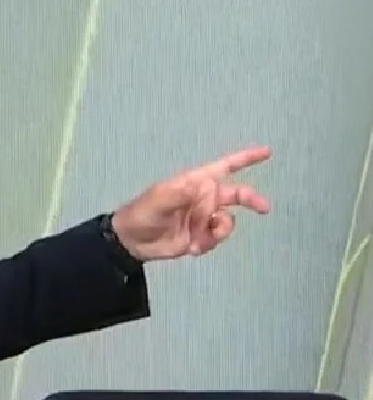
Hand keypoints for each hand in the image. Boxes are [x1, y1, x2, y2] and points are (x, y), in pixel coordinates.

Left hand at [110, 146, 272, 261]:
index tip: (267, 152)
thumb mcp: (159, 199)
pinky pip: (216, 239)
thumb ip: (182, 192)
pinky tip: (190, 247)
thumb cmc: (142, 213)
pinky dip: (207, 244)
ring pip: (227, 222)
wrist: (132, 242)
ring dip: (218, 231)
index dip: (245, 159)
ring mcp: (203, 218)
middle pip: (237, 194)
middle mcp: (204, 198)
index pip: (224, 167)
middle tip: (263, 208)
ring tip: (198, 239)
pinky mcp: (201, 236)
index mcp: (195, 183)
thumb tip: (205, 184)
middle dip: (251, 200)